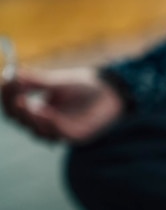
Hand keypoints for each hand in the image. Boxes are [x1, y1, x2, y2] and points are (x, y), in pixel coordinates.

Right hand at [1, 67, 123, 142]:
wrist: (111, 92)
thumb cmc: (84, 87)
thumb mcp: (56, 81)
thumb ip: (35, 81)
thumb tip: (11, 74)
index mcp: (38, 110)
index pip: (15, 109)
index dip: (7, 97)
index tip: (5, 81)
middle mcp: (46, 124)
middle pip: (21, 122)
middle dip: (15, 108)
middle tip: (14, 96)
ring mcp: (61, 131)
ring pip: (37, 131)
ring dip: (29, 118)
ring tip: (24, 102)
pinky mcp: (77, 136)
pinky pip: (59, 133)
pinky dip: (49, 123)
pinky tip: (43, 111)